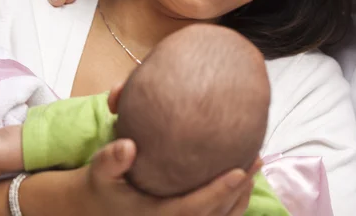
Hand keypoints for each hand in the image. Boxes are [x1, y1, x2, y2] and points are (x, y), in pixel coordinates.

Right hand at [75, 139, 258, 215]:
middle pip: (216, 213)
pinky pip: (218, 215)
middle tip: (256, 158)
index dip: (219, 192)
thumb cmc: (103, 187)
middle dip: (240, 189)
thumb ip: (110, 160)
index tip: (239, 172)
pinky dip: (234, 199)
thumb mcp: (99, 173)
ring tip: (256, 163)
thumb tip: (127, 146)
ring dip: (242, 193)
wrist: (98, 208)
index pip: (195, 208)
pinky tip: (244, 176)